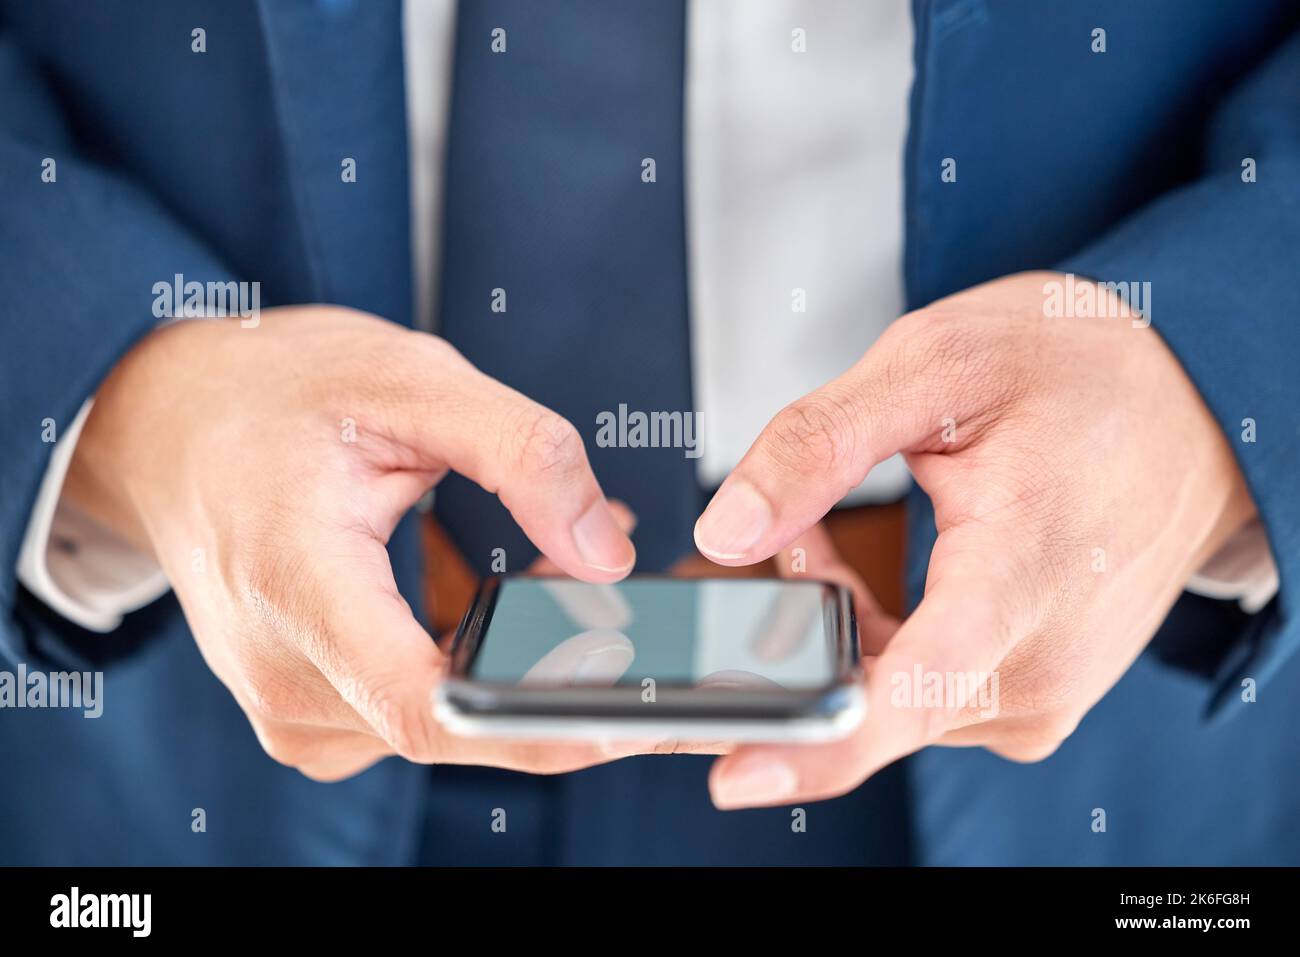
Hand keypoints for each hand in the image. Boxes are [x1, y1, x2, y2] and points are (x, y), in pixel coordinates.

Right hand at [64, 306, 644, 780]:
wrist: (168, 427)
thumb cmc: (272, 396)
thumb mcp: (410, 380)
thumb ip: (522, 454)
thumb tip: (608, 552)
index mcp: (295, 587)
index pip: (428, 708)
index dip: (540, 721)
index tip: (634, 707)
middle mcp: (281, 674)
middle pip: (455, 727)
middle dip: (558, 679)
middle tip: (630, 611)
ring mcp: (287, 706)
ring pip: (444, 728)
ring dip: (520, 670)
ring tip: (556, 576)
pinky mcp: (306, 713)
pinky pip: (415, 719)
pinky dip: (475, 672)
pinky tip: (500, 608)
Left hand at [695, 271, 1256, 807]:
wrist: (1189, 415)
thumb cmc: (1081, 380)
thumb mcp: (937, 365)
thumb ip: (821, 446)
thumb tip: (725, 531)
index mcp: (1023, 575)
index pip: (913, 691)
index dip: (818, 743)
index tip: (736, 773)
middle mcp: (1038, 663)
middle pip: (871, 696)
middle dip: (796, 629)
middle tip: (795, 530)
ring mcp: (1037, 694)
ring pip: (883, 697)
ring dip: (835, 627)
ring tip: (839, 532)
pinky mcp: (1028, 701)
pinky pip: (917, 694)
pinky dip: (874, 643)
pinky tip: (874, 577)